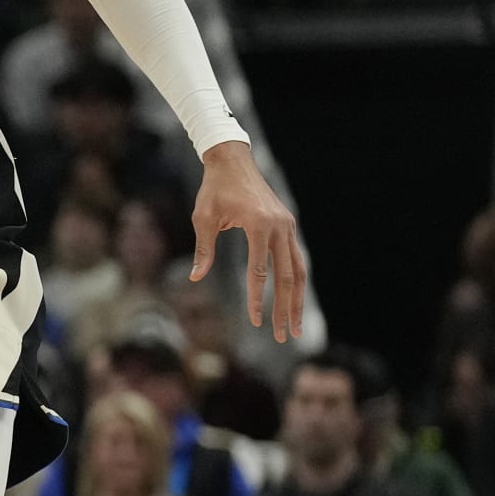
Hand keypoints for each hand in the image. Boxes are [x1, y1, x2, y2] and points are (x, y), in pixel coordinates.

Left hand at [191, 142, 305, 341]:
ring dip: (297, 300)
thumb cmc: (214, 189)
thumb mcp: (203, 217)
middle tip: (282, 335)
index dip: (258, 299)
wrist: (232, 160)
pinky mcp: (288, 225)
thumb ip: (204, 249)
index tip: (255, 322)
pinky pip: (296, 258)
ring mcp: (287, 226)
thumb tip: (195, 278)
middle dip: (285, 309)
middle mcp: (279, 227)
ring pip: (299, 270)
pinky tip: (294, 299)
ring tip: (294, 326)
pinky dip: (297, 280)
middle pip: (288, 277)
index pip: (259, 271)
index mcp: (258, 225)